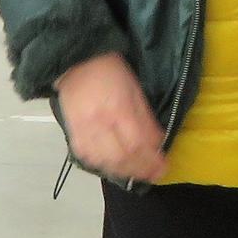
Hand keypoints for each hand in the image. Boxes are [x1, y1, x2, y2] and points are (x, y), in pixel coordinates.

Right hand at [57, 53, 166, 180]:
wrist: (77, 63)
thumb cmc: (111, 72)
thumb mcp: (135, 90)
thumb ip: (146, 119)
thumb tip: (158, 143)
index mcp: (118, 109)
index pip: (137, 144)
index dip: (151, 160)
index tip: (164, 168)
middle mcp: (99, 123)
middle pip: (121, 157)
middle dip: (141, 170)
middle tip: (154, 175)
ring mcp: (83, 130)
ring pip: (105, 162)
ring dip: (124, 172)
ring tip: (138, 174)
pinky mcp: (73, 134)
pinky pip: (87, 158)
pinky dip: (103, 166)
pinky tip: (114, 167)